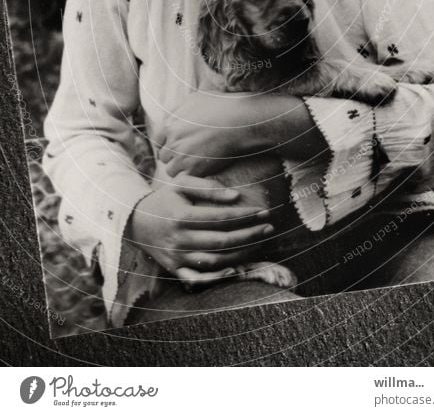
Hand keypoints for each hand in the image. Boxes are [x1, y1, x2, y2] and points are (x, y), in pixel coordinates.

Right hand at [127, 174, 273, 276]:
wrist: (134, 221)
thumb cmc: (164, 199)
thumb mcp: (181, 184)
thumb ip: (208, 187)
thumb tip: (236, 196)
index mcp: (181, 216)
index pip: (220, 218)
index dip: (244, 216)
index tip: (262, 212)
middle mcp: (179, 239)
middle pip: (221, 241)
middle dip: (249, 234)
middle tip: (268, 227)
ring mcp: (176, 257)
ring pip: (215, 261)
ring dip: (240, 254)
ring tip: (259, 243)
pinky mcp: (174, 270)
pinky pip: (198, 279)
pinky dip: (217, 277)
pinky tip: (237, 268)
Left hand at [157, 92, 260, 177]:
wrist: (241, 121)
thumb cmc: (222, 106)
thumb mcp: (195, 99)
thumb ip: (179, 109)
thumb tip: (172, 115)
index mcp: (170, 125)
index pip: (158, 140)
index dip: (168, 143)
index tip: (179, 145)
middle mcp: (173, 142)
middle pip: (164, 156)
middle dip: (174, 156)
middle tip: (188, 156)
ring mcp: (182, 157)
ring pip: (171, 170)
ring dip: (180, 169)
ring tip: (194, 165)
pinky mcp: (195, 170)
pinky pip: (184, 179)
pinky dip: (190, 177)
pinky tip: (201, 170)